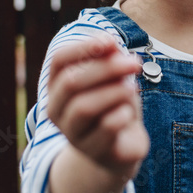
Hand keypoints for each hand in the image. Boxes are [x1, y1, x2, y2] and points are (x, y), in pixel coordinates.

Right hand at [46, 34, 148, 178]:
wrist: (123, 147)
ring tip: (134, 88)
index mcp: (57, 87)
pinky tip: (128, 113)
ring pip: (83, 107)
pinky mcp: (93, 151)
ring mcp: (72, 134)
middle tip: (135, 64)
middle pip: (71, 82)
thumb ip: (109, 60)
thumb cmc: (114, 105)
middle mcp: (57, 110)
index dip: (84, 47)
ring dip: (114, 92)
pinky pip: (105, 128)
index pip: (59, 61)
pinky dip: (121, 114)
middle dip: (106, 68)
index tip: (111, 41)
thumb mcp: (113, 79)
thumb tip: (111, 44)